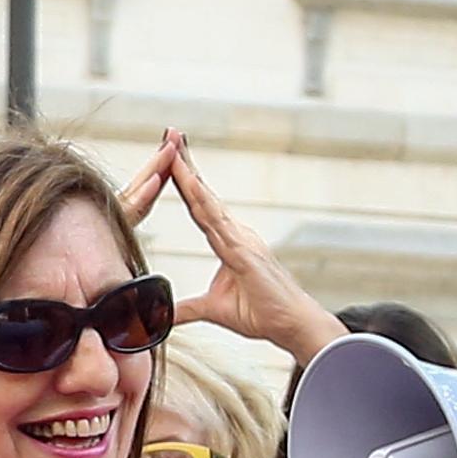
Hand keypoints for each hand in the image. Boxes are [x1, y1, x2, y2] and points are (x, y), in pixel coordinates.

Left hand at [120, 130, 338, 359]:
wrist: (292, 325)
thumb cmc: (261, 314)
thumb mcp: (213, 310)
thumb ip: (188, 308)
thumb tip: (164, 314)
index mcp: (229, 241)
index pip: (199, 207)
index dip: (184, 182)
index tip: (168, 158)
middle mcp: (236, 233)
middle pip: (202, 194)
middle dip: (184, 164)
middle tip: (170, 132)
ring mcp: (241, 238)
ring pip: (206, 200)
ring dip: (188, 173)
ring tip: (172, 147)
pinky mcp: (244, 250)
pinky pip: (215, 220)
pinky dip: (199, 198)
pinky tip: (186, 181)